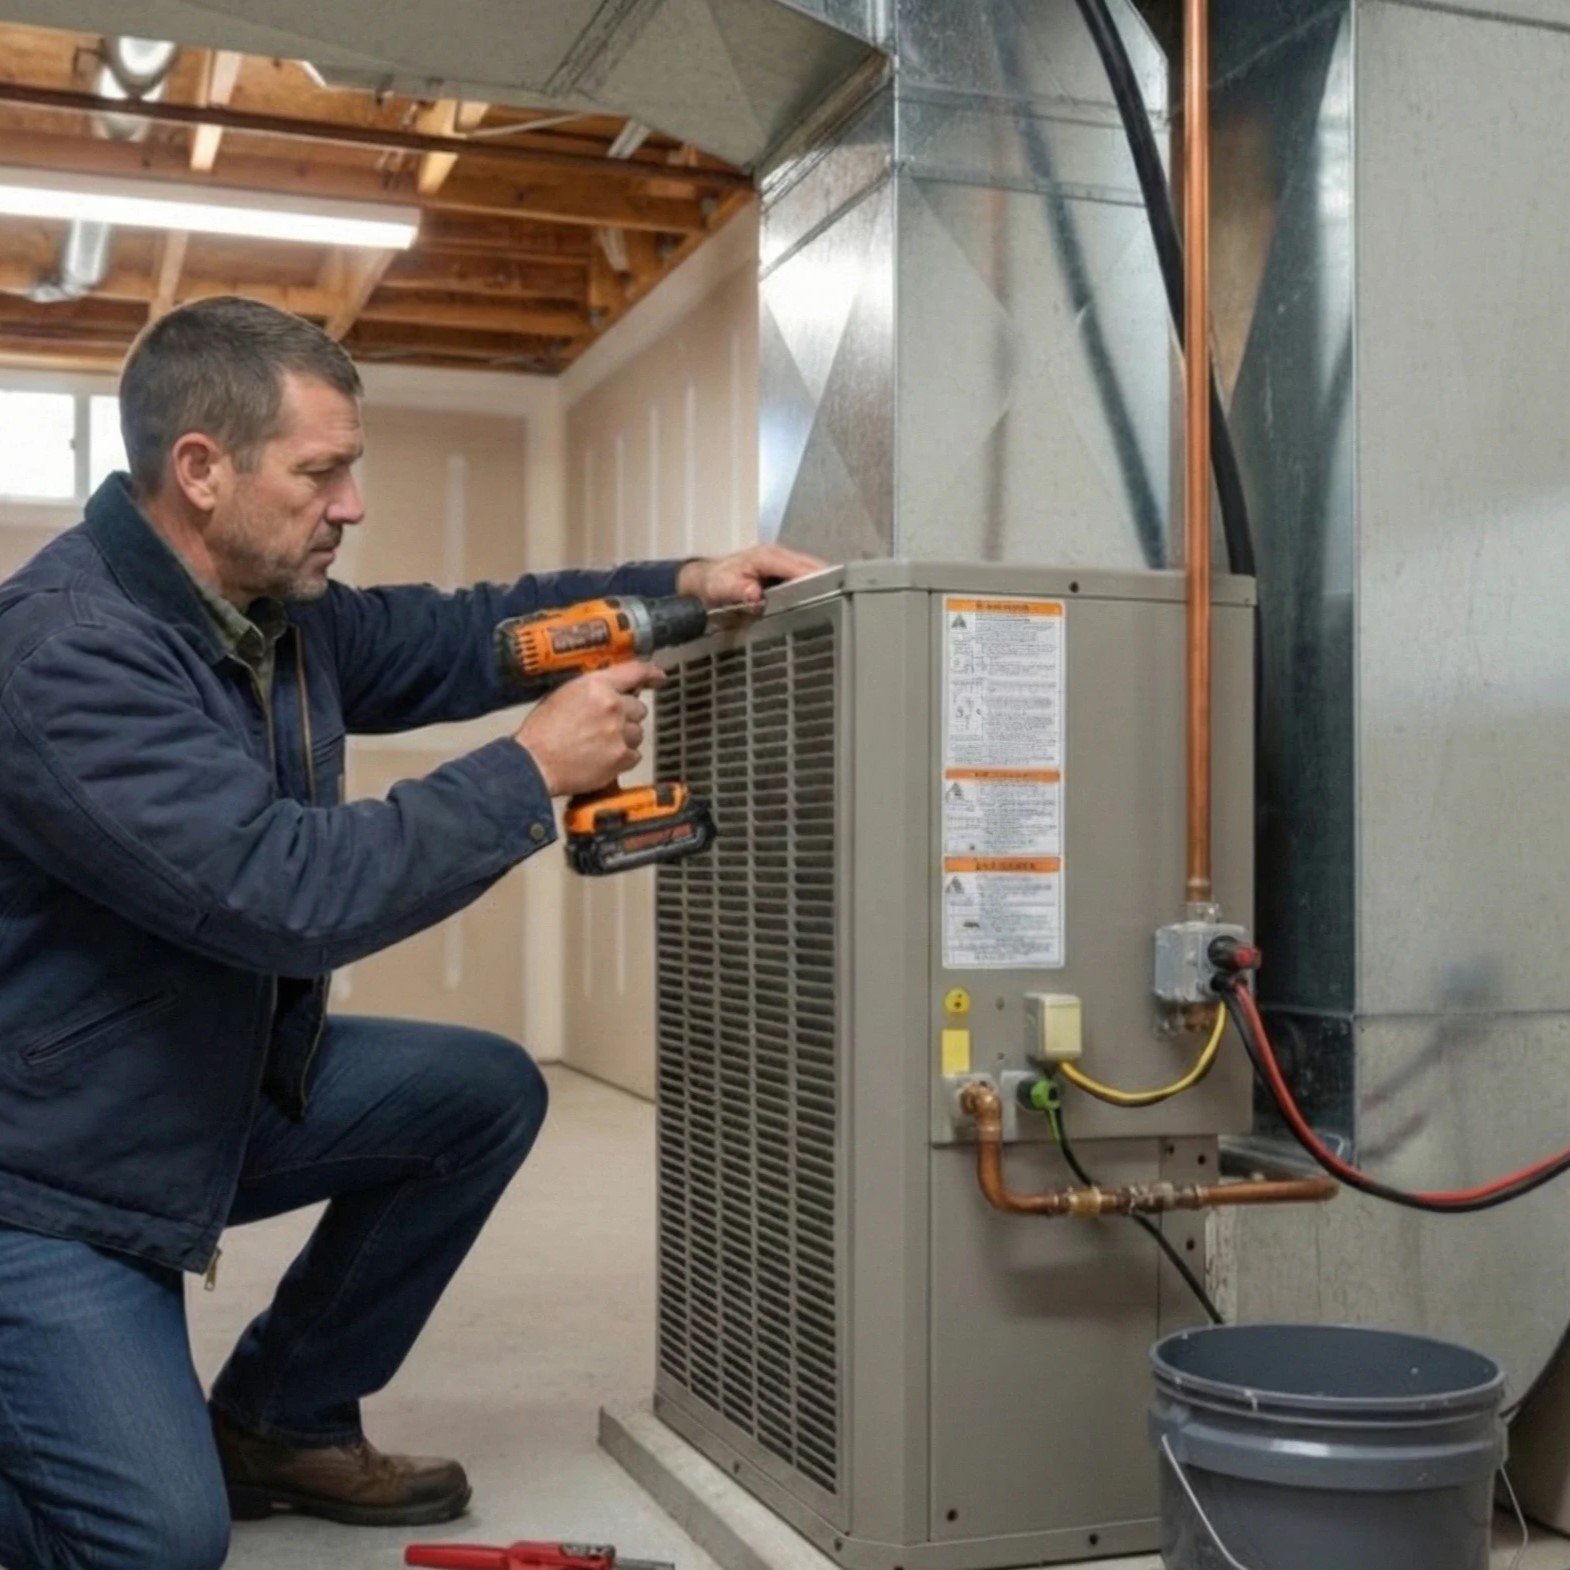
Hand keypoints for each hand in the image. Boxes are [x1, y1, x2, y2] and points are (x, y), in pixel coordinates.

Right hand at [515, 662, 665, 796]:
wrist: (534, 763)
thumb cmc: (541, 732)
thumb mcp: (563, 695)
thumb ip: (592, 690)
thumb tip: (610, 691)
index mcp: (596, 686)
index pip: (634, 673)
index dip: (651, 674)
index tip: (659, 678)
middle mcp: (612, 706)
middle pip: (639, 708)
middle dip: (626, 717)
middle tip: (605, 727)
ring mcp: (619, 733)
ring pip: (638, 734)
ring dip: (624, 739)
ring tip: (599, 746)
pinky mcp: (621, 758)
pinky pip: (634, 756)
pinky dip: (622, 759)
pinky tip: (602, 760)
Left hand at [676, 543, 826, 612]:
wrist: (705, 580)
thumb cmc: (713, 583)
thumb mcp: (721, 588)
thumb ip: (738, 590)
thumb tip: (756, 594)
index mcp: (766, 556)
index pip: (798, 566)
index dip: (816, 578)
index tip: (833, 591)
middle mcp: (777, 555)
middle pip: (811, 566)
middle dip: (828, 580)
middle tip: (844, 600)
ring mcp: (781, 562)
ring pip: (811, 570)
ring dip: (824, 583)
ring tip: (840, 601)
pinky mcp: (783, 571)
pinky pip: (804, 576)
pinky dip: (814, 586)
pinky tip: (823, 599)